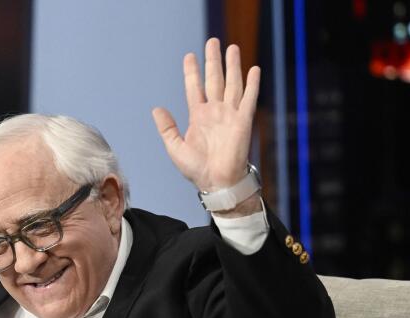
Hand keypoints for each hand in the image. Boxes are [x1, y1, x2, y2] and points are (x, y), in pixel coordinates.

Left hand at [152, 38, 259, 192]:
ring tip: (232, 47)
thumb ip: (167, 127)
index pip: (194, 88)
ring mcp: (230, 115)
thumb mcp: (175, 147)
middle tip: (212, 42)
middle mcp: (215, 112)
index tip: (189, 56)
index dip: (192, 72)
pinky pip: (248, 99)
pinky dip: (251, 84)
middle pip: (214, 80)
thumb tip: (156, 108)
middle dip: (213, 61)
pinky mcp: (243, 121)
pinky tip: (253, 69)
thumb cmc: (197, 169)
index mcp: (198, 118)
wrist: (216, 182)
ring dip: (232, 66)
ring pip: (231, 84)